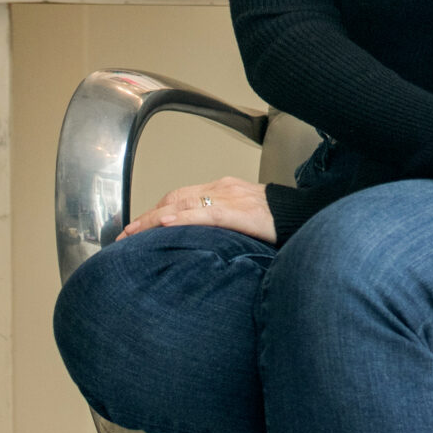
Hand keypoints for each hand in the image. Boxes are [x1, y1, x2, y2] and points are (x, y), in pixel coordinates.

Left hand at [121, 175, 275, 244]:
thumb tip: (204, 244)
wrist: (307, 215)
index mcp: (223, 190)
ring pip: (183, 203)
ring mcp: (230, 198)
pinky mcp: (240, 212)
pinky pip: (206, 213)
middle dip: (147, 216)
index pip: (180, 196)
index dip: (156, 210)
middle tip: (125, 235)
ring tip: (133, 233)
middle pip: (175, 198)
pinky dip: (183, 217)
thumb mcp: (247, 219)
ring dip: (154, 218)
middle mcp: (222, 189)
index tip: (137, 227)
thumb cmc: (280, 220)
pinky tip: (167, 223)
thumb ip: (225, 224)